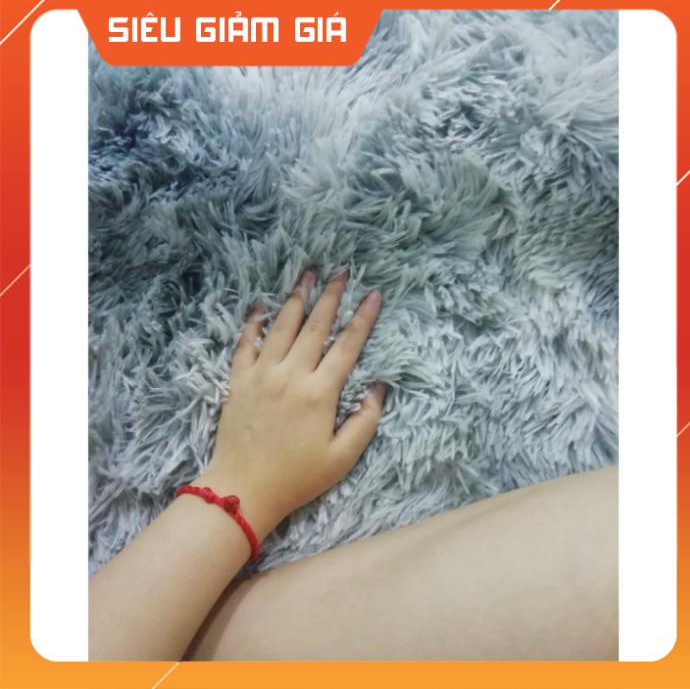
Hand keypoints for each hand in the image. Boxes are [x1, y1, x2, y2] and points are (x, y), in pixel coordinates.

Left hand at [198, 270, 385, 539]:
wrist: (243, 489)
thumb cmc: (297, 478)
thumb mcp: (342, 458)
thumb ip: (365, 421)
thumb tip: (379, 387)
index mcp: (320, 393)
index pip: (347, 346)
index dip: (363, 318)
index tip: (373, 294)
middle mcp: (291, 375)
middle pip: (315, 327)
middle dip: (331, 296)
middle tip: (341, 271)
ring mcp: (262, 374)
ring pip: (282, 327)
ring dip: (296, 299)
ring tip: (307, 275)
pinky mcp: (239, 381)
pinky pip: (246, 343)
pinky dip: (253, 321)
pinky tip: (261, 303)